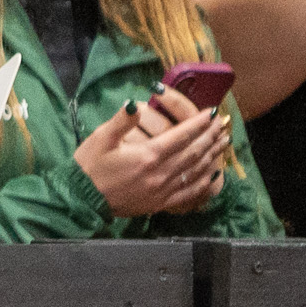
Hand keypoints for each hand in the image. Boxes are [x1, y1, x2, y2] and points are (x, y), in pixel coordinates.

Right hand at [72, 87, 233, 216]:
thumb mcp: (100, 138)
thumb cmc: (89, 166)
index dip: (199, 123)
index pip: (181, 135)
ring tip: (223, 143)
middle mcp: (159, 173)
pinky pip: (188, 193)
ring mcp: (162, 190)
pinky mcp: (159, 203)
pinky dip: (203, 182)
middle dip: (210, 136)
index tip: (211, 112)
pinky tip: (212, 174)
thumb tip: (136, 103)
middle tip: (222, 124)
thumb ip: (121, 121)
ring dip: (212, 155)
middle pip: (193, 152)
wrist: (82, 199)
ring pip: (195, 170)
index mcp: (147, 155)